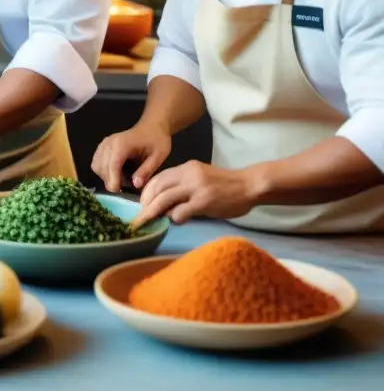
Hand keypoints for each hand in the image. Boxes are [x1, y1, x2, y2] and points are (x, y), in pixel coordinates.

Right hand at [91, 123, 171, 192]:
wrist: (151, 127)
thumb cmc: (156, 140)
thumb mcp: (158, 156)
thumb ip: (147, 170)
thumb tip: (135, 185)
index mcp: (123, 144)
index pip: (113, 164)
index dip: (113, 179)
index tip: (117, 191)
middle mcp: (109, 143)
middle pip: (103, 166)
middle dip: (112, 180)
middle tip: (128, 185)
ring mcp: (104, 144)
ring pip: (97, 166)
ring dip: (107, 176)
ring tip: (123, 178)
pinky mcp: (102, 147)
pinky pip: (97, 163)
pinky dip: (104, 172)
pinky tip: (116, 173)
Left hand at [136, 160, 257, 224]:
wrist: (249, 185)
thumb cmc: (225, 185)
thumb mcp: (200, 178)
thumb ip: (183, 186)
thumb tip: (164, 203)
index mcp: (186, 168)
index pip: (158, 178)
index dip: (146, 192)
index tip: (142, 203)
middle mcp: (188, 175)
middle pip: (157, 188)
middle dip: (145, 204)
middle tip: (141, 217)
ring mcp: (195, 188)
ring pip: (164, 199)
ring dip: (153, 212)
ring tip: (148, 221)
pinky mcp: (203, 201)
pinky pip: (180, 212)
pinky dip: (174, 218)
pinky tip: (178, 220)